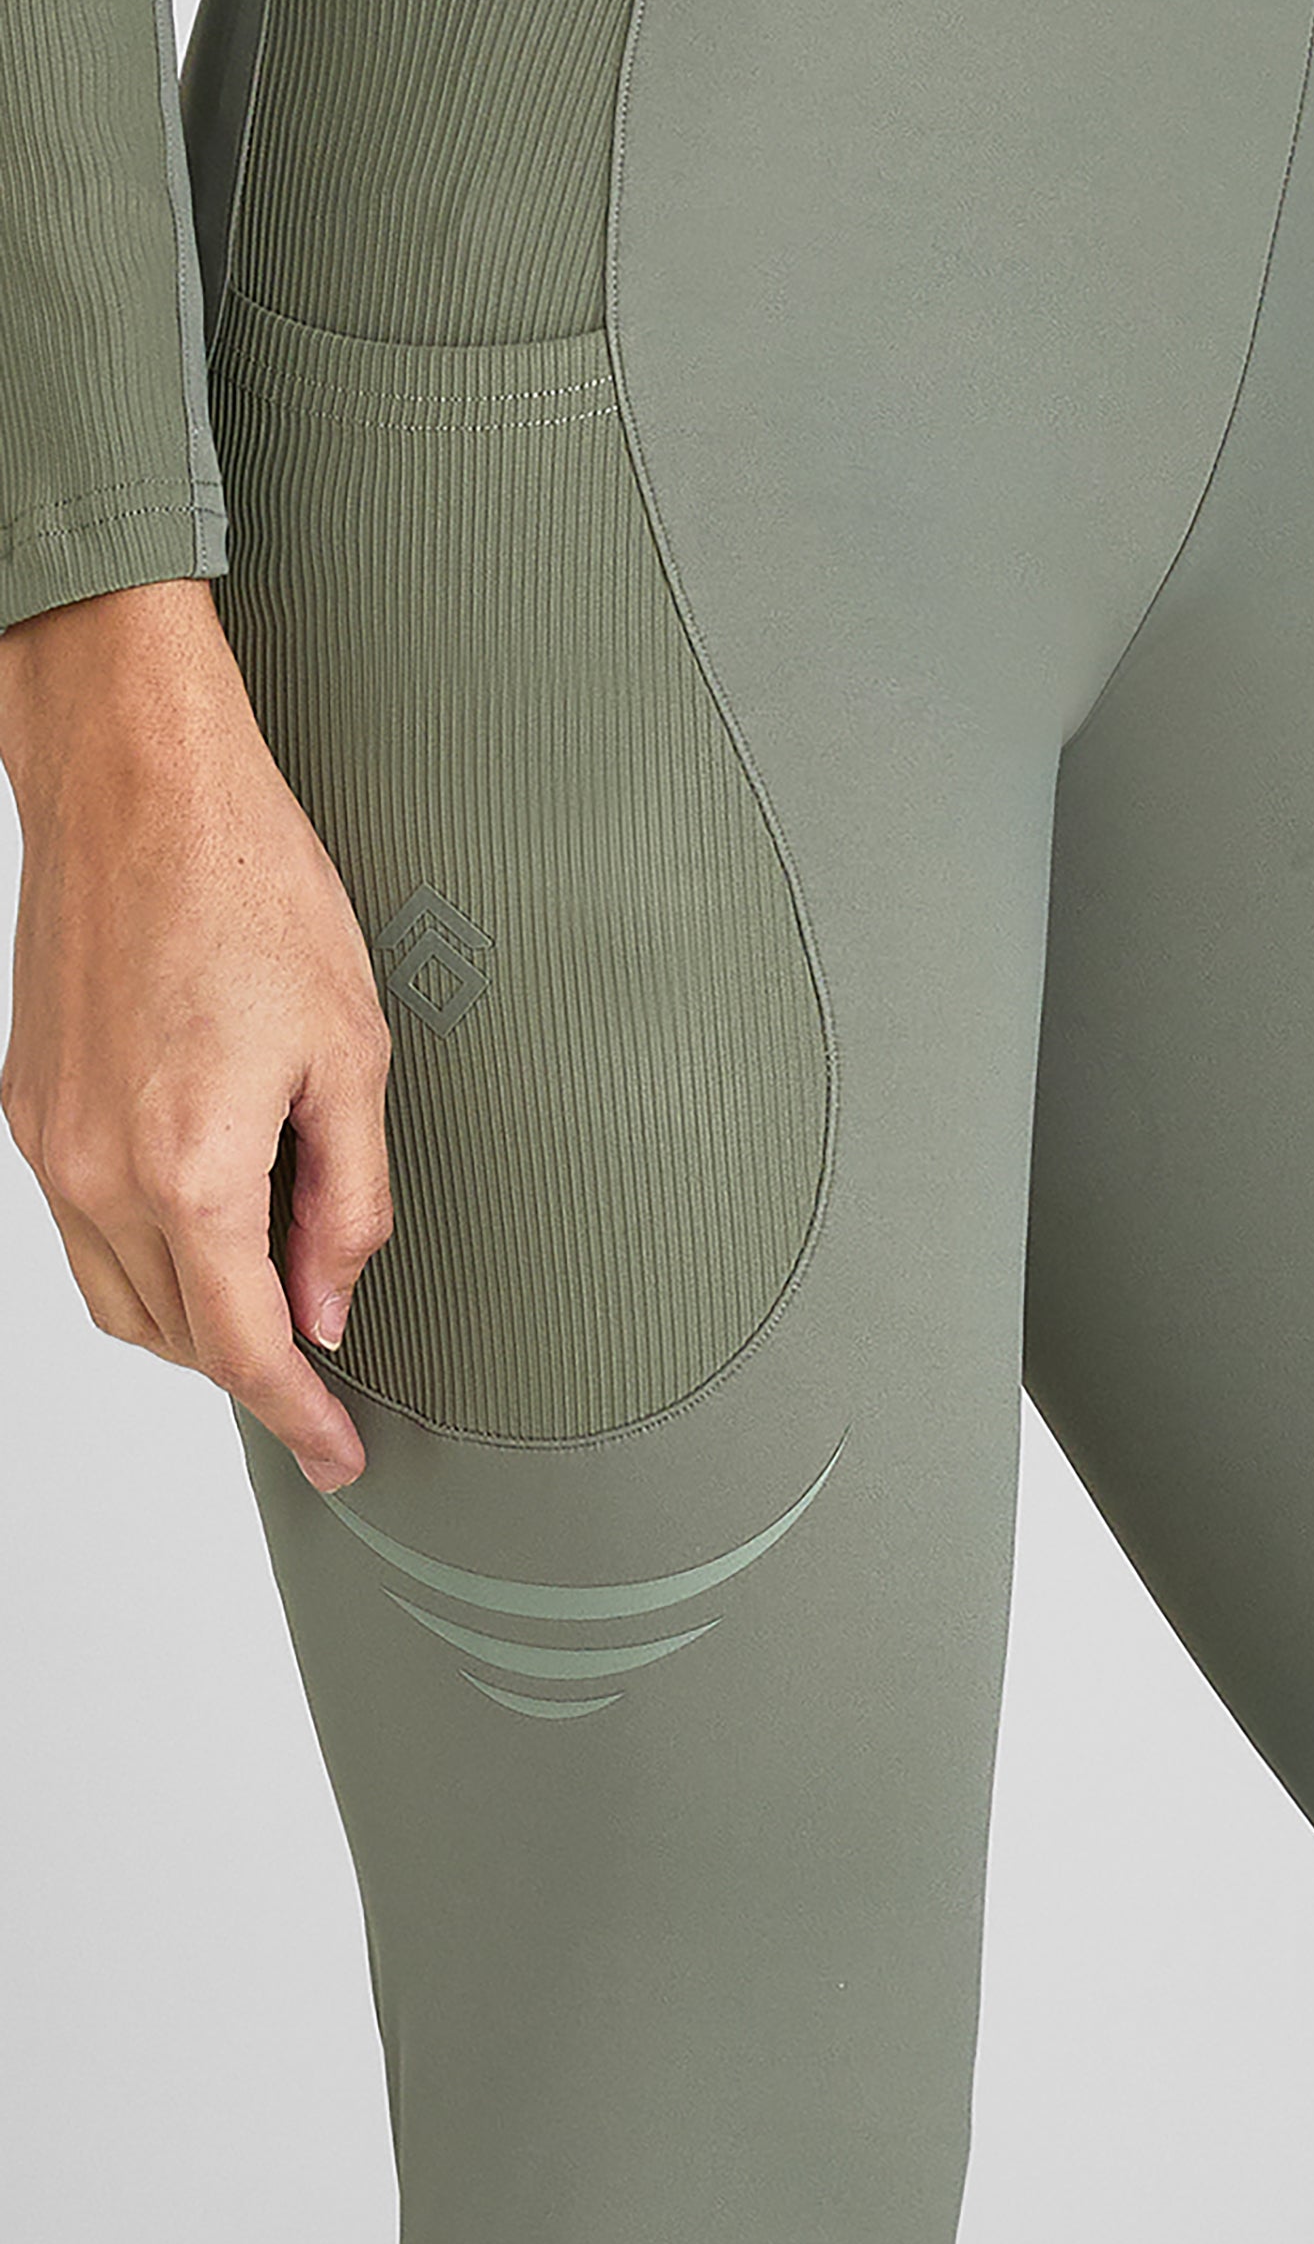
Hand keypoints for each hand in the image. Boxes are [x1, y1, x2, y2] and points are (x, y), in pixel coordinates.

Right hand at [0, 580, 386, 1491]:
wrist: (139, 793)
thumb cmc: (250, 889)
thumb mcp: (352, 1051)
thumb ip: (347, 1196)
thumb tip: (330, 1298)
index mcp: (189, 1168)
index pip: (243, 1346)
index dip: (298, 1416)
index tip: (337, 1451)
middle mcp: (98, 1172)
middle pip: (173, 1334)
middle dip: (249, 1365)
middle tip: (323, 1360)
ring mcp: (48, 1142)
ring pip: (116, 1293)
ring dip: (191, 1317)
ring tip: (268, 1294)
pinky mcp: (27, 1107)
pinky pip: (81, 1228)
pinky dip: (144, 1253)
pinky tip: (203, 1216)